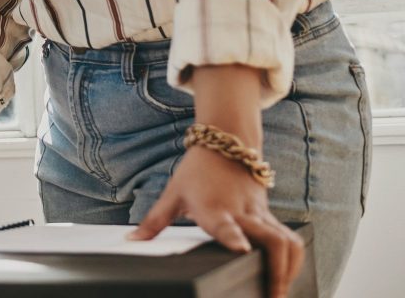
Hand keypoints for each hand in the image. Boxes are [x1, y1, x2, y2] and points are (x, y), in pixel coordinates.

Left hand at [130, 147, 303, 297]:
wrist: (226, 143)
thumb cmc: (195, 172)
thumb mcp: (172, 195)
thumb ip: (153, 222)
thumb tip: (131, 240)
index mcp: (214, 209)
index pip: (225, 224)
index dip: (233, 236)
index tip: (241, 249)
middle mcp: (242, 213)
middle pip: (271, 240)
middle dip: (277, 271)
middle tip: (272, 296)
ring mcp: (260, 214)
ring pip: (286, 241)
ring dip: (290, 269)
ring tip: (281, 292)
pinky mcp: (270, 214)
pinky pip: (289, 237)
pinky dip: (293, 259)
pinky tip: (290, 276)